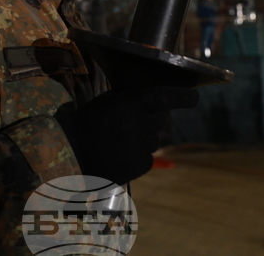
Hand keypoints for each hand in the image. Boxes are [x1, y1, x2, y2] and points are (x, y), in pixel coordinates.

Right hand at [54, 86, 198, 185]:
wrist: (68, 157)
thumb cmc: (85, 125)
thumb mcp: (105, 103)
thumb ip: (130, 100)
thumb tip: (156, 102)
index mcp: (128, 104)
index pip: (164, 96)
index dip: (183, 97)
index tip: (195, 98)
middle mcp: (137, 124)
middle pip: (159, 120)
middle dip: (150, 120)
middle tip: (130, 123)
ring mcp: (139, 147)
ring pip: (153, 140)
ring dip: (143, 139)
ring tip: (119, 142)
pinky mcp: (139, 166)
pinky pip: (147, 157)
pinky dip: (138, 156)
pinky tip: (120, 155)